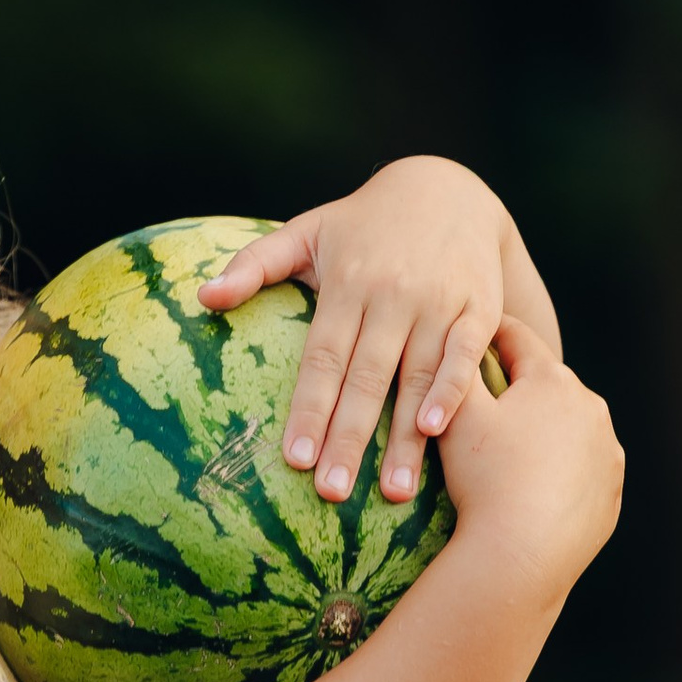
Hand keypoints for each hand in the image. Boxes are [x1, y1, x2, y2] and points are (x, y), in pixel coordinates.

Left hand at [199, 158, 560, 503]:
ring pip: (417, 377)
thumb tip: (203, 297)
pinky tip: (436, 431)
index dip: (309, 408)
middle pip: (366, 378)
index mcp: (347, 284)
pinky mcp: (478, 308)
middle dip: (349, 439)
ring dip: (406, 437)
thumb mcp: (307, 231)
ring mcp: (438, 303)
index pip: (322, 358)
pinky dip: (453, 391)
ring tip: (393, 493)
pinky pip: (465, 356)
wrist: (449, 189)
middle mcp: (391, 295)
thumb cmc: (364, 224)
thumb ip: (254, 264)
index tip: (294, 458)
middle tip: (332, 493)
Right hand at [434, 315, 623, 597]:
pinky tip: (536, 486)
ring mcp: (607, 452)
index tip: (476, 329)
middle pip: (548, 386)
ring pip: (570, 429)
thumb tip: (453, 340)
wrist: (521, 554)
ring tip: (514, 450)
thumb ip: (454, 371)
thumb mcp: (457, 416)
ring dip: (545, 431)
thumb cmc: (484, 479)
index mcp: (553, 380)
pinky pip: (583, 470)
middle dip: (521, 388)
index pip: (518, 340)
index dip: (492, 333)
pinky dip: (562, 472)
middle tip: (489, 398)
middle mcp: (591, 408)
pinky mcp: (611, 492)